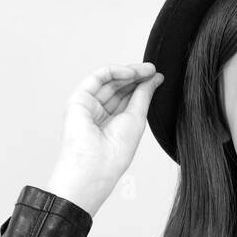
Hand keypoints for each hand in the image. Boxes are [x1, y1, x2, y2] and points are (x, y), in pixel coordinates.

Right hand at [47, 62, 163, 213]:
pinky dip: (113, 72)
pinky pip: (96, 79)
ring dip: (128, 73)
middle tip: (153, 70)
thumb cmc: (114, 153)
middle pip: (119, 88)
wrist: (95, 166)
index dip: (142, 85)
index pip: (128, 98)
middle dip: (137, 77)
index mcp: (113, 124)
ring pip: (109, 82)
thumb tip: (155, 78)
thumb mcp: (137, 119)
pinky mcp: (78, 100)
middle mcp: (99, 114)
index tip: (158, 76)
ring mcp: (88, 106)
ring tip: (146, 70)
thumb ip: (143, 96)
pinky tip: (130, 73)